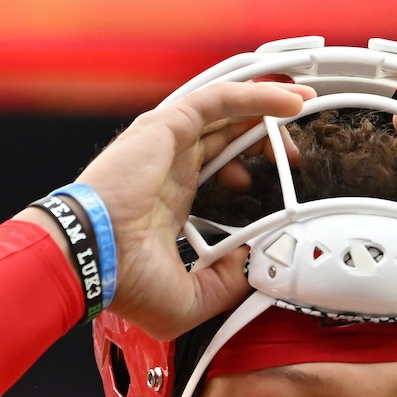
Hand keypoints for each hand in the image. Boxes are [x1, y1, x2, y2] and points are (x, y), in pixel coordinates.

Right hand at [70, 80, 313, 339]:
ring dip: (266, 105)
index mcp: (171, 201)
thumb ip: (226, 285)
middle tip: (296, 156)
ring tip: (301, 106)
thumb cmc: (123, 280)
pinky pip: (220, 98)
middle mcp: (169, 166)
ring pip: (225, 111)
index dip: (248, 173)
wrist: (94, 257)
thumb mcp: (190, 300)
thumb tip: (253, 267)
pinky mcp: (168, 126)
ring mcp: (167, 143)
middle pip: (225, 138)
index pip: (215, 173)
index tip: (275, 191)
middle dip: (263, 139)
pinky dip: (257, 95)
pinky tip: (289, 101)